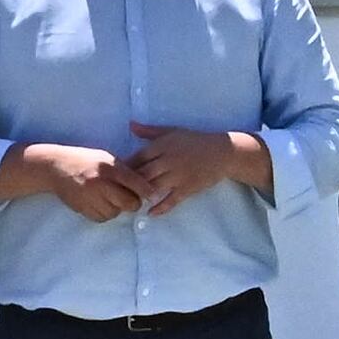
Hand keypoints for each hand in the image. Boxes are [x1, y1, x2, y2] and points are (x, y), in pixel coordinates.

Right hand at [15, 142, 145, 222]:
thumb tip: (144, 185)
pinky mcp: (82, 208)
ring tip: (110, 198)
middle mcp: (100, 182)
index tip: (153, 195)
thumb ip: (123, 170)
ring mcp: (90, 197)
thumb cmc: (84, 160)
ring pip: (115, 212)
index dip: (147, 190)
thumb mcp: (105, 157)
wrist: (55, 167)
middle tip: (130, 198)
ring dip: (117, 208)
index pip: (134, 182)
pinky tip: (100, 203)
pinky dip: (105, 213)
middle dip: (133, 202)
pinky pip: (102, 218)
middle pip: (128, 202)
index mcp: (108, 167)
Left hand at [123, 125, 272, 211]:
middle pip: (143, 174)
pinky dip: (160, 208)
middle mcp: (169, 160)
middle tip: (118, 192)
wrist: (222, 152)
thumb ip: (150, 131)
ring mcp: (179, 175)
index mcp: (163, 146)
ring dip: (141, 196)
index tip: (116, 174)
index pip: (138, 157)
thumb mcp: (172, 131)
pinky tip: (150, 213)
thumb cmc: (195, 141)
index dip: (125, 167)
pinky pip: (171, 200)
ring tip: (131, 203)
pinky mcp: (188, 188)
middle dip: (130, 184)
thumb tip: (130, 125)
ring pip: (154, 187)